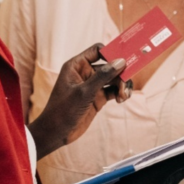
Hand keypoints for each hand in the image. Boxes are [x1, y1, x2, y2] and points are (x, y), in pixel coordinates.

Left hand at [27, 43, 130, 158]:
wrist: (56, 133)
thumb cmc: (63, 110)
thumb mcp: (84, 92)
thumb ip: (102, 76)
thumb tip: (120, 61)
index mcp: (77, 66)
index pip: (97, 51)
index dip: (111, 53)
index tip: (124, 61)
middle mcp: (85, 73)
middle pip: (109, 65)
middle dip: (120, 73)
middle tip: (127, 82)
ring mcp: (92, 85)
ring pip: (113, 78)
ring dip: (121, 85)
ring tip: (123, 95)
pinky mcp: (97, 98)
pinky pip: (113, 90)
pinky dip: (119, 93)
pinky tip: (121, 99)